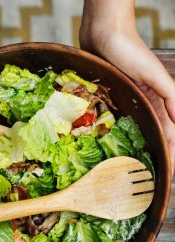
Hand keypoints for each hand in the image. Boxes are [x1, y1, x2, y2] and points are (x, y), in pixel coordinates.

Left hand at [80, 0, 174, 173]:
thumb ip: (170, 96)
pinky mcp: (108, 97)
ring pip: (134, 128)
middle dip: (154, 152)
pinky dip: (117, 132)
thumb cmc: (130, 51)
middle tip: (149, 174)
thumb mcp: (154, 74)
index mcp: (157, 98)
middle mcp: (142, 102)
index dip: (169, 150)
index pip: (168, 130)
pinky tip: (114, 145)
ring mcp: (125, 100)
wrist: (104, 34)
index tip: (168, 171)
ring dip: (137, 145)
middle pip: (151, 133)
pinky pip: (114, 119)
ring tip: (132, 166)